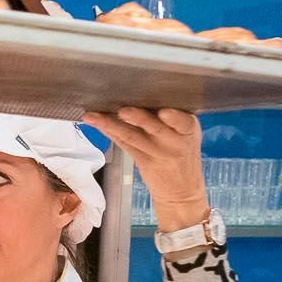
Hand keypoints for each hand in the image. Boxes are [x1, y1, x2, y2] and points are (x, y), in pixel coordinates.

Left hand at [85, 107, 209, 231]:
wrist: (183, 190)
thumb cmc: (183, 152)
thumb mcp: (187, 133)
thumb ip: (172, 118)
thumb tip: (143, 92)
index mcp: (188, 129)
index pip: (182, 122)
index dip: (174, 118)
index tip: (165, 113)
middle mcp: (173, 142)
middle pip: (154, 128)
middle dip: (138, 119)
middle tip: (123, 111)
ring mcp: (156, 153)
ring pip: (131, 136)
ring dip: (110, 125)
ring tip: (93, 117)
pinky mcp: (141, 161)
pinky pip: (123, 144)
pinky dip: (109, 132)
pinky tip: (96, 124)